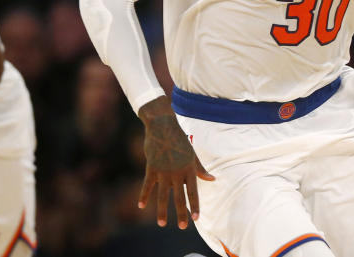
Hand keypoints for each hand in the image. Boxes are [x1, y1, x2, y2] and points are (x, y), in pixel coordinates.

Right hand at [137, 99, 214, 228]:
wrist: (163, 126)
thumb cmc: (179, 140)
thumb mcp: (192, 154)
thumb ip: (201, 169)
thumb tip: (212, 179)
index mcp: (189, 169)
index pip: (193, 192)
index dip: (195, 205)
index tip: (196, 219)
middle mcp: (177, 172)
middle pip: (179, 197)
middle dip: (181, 213)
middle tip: (182, 227)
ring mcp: (164, 171)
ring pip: (163, 195)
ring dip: (162, 211)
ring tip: (162, 223)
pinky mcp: (152, 168)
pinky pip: (147, 185)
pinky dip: (144, 195)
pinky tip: (141, 206)